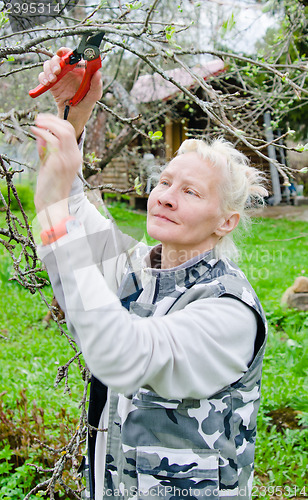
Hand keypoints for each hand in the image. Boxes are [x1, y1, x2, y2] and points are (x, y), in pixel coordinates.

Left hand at [32, 114, 81, 229]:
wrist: (53, 203)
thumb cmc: (50, 187)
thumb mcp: (49, 164)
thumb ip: (46, 149)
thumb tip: (41, 134)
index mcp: (75, 157)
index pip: (70, 132)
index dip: (57, 123)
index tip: (44, 120)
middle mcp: (74, 156)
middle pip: (68, 129)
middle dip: (53, 120)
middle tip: (39, 118)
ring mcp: (68, 159)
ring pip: (63, 131)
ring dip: (49, 123)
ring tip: (37, 121)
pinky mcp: (59, 162)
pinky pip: (53, 140)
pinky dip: (43, 132)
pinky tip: (35, 131)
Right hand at [38, 47, 102, 138]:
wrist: (74, 117)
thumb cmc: (86, 105)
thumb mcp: (93, 97)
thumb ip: (96, 86)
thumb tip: (98, 73)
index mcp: (79, 70)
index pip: (72, 56)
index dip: (66, 51)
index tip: (62, 53)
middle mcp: (68, 71)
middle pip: (58, 58)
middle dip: (55, 62)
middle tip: (57, 71)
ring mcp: (59, 77)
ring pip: (49, 65)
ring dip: (48, 70)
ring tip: (52, 80)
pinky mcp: (51, 84)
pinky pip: (43, 76)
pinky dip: (43, 78)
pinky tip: (47, 84)